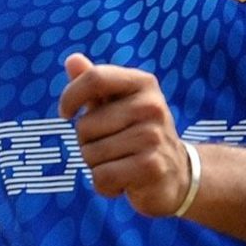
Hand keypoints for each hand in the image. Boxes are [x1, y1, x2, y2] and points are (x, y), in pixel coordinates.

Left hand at [58, 54, 191, 216]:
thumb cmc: (139, 133)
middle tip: (113, 147)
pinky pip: (102, 177)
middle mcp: (151, 106)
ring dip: (97, 165)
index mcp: (143, 83)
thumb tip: (72, 59)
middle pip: (85, 125)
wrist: (178, 174)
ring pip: (90, 154)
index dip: (71, 96)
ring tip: (122, 163)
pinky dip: (106, 185)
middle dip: (87, 143)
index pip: (95, 78)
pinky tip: (125, 181)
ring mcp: (153, 136)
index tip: (66, 113)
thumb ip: (94, 83)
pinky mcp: (151, 166)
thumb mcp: (118, 104)